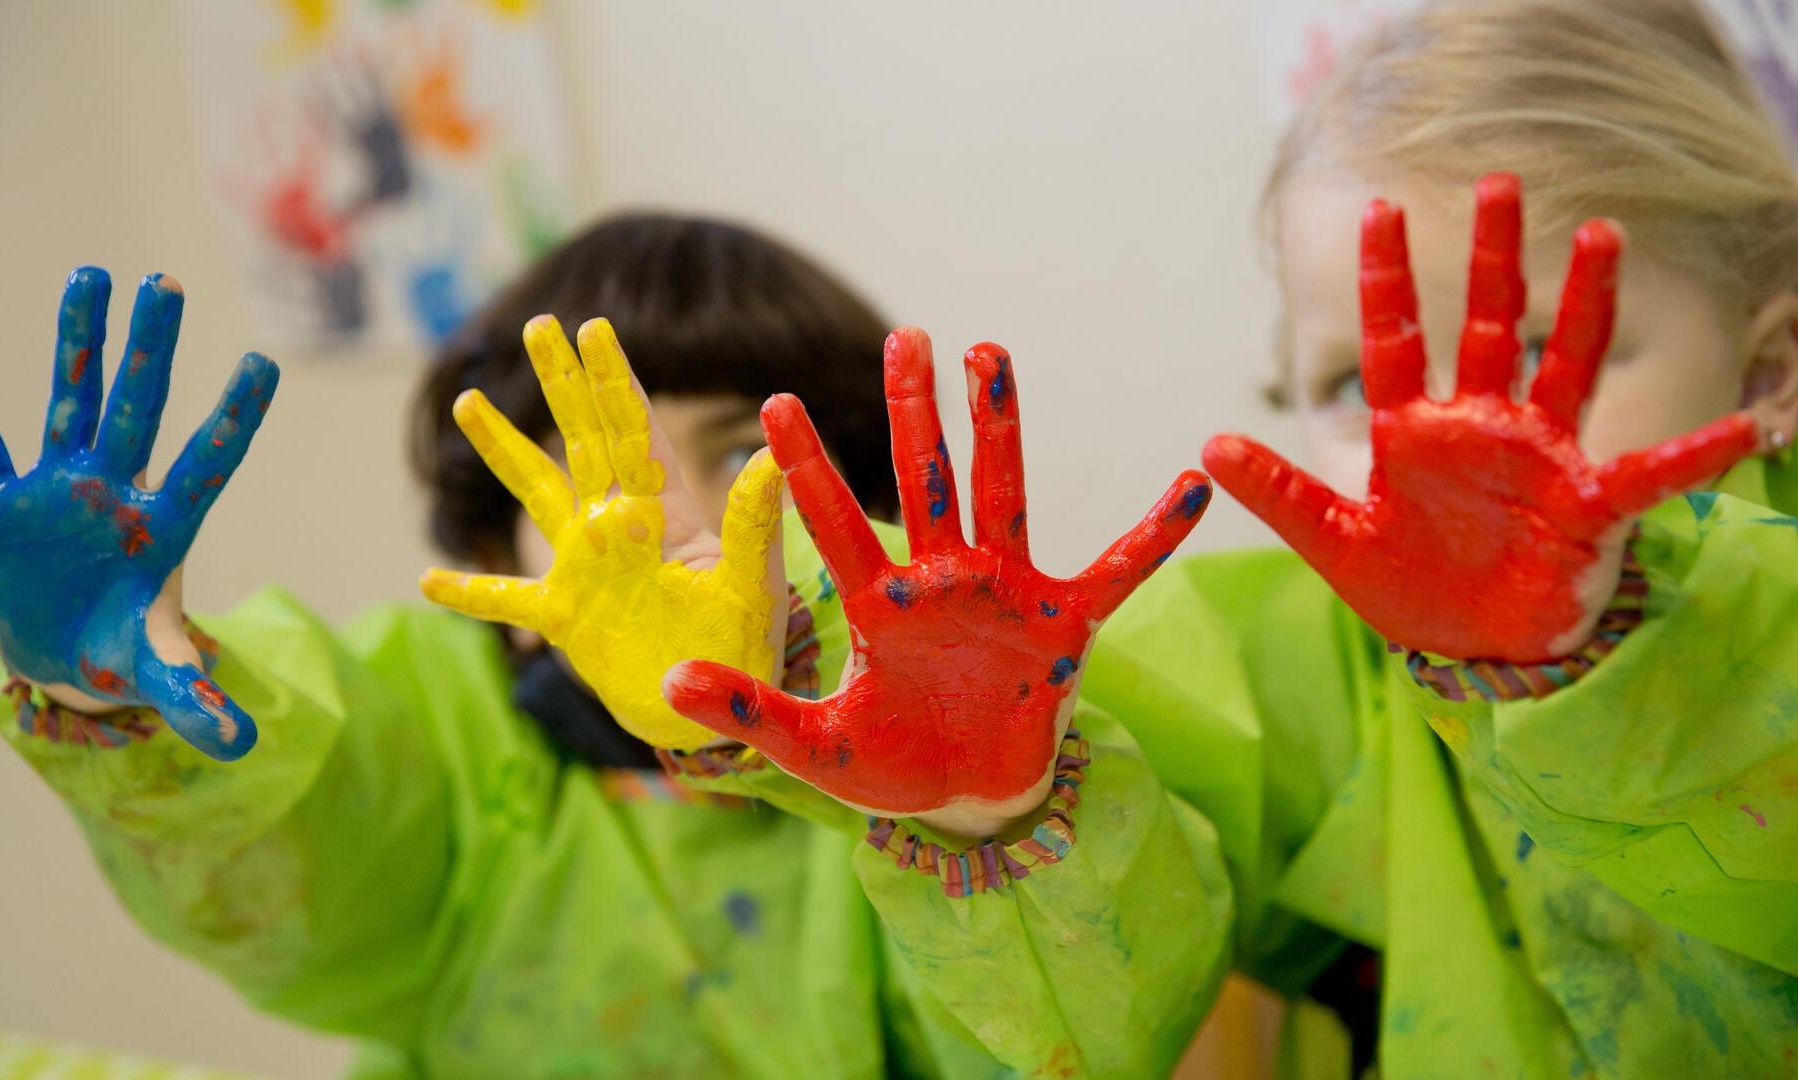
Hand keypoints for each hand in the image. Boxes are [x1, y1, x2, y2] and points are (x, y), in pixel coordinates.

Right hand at [0, 269, 279, 759]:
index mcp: (165, 527)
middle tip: (165, 282)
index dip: (234, 420)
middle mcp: (116, 491)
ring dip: (77, 342)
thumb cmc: (121, 651)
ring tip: (89, 275)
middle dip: (150, 350)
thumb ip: (198, 703)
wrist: (62, 652)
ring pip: (69, 400)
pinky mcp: (0, 501)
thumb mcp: (160, 675)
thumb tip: (241, 746)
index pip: (209, 464)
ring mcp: (58, 487)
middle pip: (139, 409)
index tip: (263, 364)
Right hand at [420, 316, 785, 750]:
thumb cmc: (744, 647)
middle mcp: (619, 527)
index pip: (633, 432)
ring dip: (504, 448)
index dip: (613, 381)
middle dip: (561, 384)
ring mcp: (585, 568)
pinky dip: (469, 592)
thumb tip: (770, 453)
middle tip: (538, 325)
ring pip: (535, 493)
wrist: (714, 714)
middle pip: (582, 440)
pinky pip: (506, 598)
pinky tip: (427, 579)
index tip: (593, 328)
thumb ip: (753, 521)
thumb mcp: (751, 582)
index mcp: (664, 513)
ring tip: (469, 400)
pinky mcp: (564, 617)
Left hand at [663, 328, 1210, 833]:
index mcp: (879, 605)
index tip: (775, 403)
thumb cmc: (896, 766)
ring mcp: (1004, 595)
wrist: (970, 801)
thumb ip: (749, 712)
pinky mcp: (1061, 625)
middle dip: (912, 410)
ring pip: (1002, 495)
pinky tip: (1193, 485)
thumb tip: (667, 683)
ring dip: (998, 427)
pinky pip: (1116, 571)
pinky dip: (1153, 535)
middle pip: (924, 479)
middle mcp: (941, 581)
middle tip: (903, 334)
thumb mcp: (814, 749)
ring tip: (989, 354)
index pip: (834, 522)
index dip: (807, 467)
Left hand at [1203, 174, 1758, 661]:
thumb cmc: (1409, 586)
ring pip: (1565, 363)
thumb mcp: (1333, 543)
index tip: (1378, 211)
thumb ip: (1280, 493)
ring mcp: (1538, 458)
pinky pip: (1645, 474)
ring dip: (1585, 304)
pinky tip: (1745, 430)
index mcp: (1416, 432)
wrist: (1469, 647)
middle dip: (1495, 259)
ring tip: (1603, 236)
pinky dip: (1692, 457)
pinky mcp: (1584, 506)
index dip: (1387, 281)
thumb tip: (1209, 446)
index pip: (1396, 342)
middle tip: (1502, 182)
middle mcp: (1482, 427)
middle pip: (1489, 326)